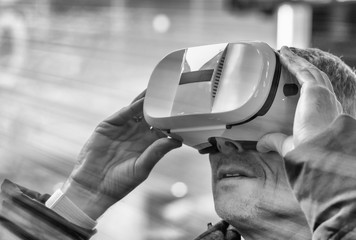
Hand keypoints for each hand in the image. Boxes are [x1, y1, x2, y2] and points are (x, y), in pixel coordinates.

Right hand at [61, 97, 181, 218]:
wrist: (92, 187)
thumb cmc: (118, 183)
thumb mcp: (141, 168)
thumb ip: (157, 152)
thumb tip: (176, 141)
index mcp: (147, 146)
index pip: (162, 129)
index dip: (171, 121)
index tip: (183, 113)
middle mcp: (136, 135)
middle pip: (152, 116)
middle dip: (161, 106)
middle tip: (173, 93)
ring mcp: (123, 129)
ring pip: (138, 111)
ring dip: (148, 101)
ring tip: (160, 89)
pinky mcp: (109, 126)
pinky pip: (124, 113)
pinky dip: (134, 105)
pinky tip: (144, 99)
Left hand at [257, 46, 342, 156]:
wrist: (319, 150)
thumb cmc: (308, 150)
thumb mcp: (287, 144)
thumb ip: (273, 141)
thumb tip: (260, 146)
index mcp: (324, 113)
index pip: (316, 93)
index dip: (308, 83)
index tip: (297, 79)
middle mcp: (326, 101)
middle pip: (314, 77)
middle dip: (302, 66)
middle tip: (290, 59)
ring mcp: (322, 94)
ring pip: (308, 70)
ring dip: (296, 60)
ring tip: (285, 51)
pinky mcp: (315, 89)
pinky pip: (302, 69)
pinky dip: (292, 60)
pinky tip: (283, 53)